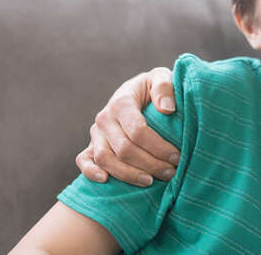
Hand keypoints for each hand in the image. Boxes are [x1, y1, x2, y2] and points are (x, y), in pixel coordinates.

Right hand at [75, 67, 178, 186]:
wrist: (139, 92)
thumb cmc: (154, 87)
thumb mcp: (161, 78)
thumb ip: (164, 87)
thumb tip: (167, 109)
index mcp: (122, 102)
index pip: (138, 130)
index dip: (158, 147)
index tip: (177, 157)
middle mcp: (105, 118)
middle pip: (124, 149)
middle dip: (150, 164)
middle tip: (171, 173)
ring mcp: (96, 133)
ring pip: (106, 159)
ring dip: (128, 174)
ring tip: (150, 182)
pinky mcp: (91, 145)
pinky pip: (83, 160)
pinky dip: (91, 172)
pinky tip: (106, 181)